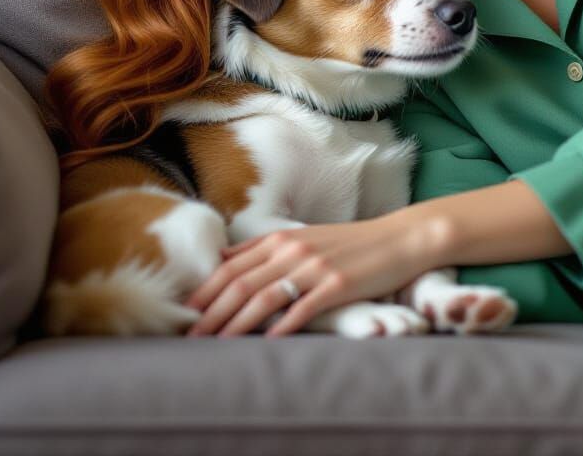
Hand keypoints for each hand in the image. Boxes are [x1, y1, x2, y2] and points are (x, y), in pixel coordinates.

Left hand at [182, 211, 444, 337]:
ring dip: (235, 324)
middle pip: (240, 283)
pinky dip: (280, 327)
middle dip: (211, 312)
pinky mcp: (336, 285)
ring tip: (216, 344)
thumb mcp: (305, 238)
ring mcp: (314, 267)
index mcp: (282, 238)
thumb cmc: (349, 243)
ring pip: (263, 297)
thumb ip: (267, 249)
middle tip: (191, 336)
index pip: (231, 266)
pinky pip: (301, 308)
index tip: (185, 313)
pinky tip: (266, 342)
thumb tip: (225, 263)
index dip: (205, 291)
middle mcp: (293, 250)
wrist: (397, 238)